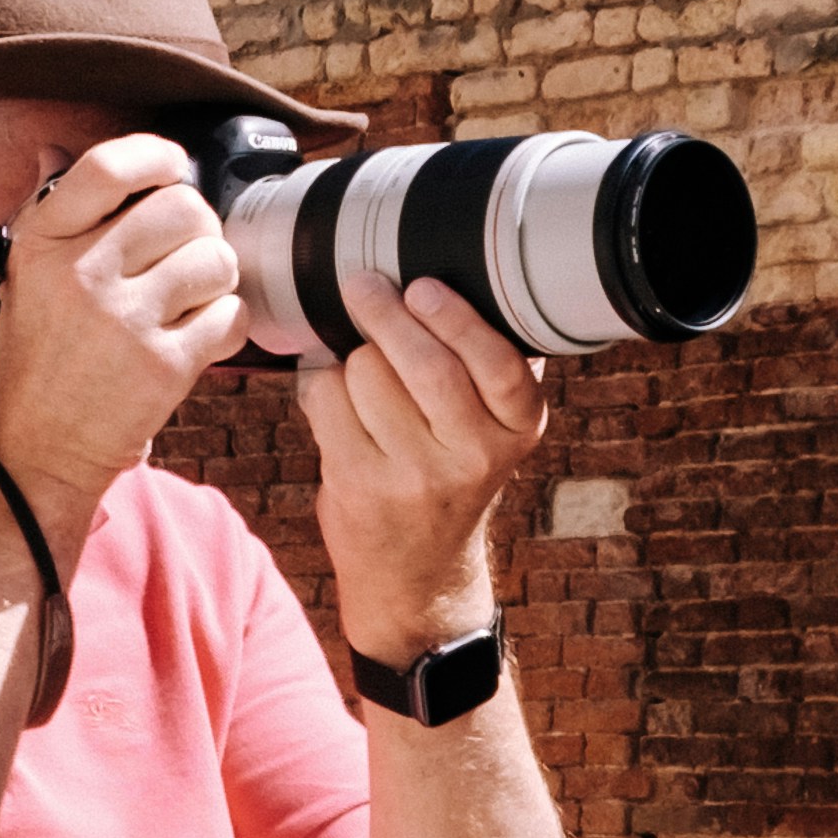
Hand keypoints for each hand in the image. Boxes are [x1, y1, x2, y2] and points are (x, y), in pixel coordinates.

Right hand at [0, 130, 242, 525]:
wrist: (32, 451)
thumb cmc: (29, 360)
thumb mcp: (16, 277)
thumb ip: (45, 214)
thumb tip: (55, 150)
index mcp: (42, 242)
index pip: (109, 167)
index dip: (158, 157)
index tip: (174, 169)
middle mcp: (81, 275)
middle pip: (182, 207)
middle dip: (199, 226)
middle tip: (188, 251)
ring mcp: (124, 322)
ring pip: (216, 258)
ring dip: (217, 275)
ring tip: (193, 298)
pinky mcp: (162, 367)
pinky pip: (230, 316)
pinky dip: (227, 324)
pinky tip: (199, 336)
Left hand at [298, 277, 548, 662]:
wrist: (414, 569)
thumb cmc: (448, 470)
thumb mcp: (491, 427)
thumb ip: (485, 363)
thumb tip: (452, 269)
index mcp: (518, 428)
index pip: (498, 365)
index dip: (457, 319)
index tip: (422, 286)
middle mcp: (474, 457)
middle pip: (424, 363)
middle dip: (385, 313)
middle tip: (364, 287)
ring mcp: (414, 477)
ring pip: (367, 373)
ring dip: (352, 357)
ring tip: (360, 370)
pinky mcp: (359, 486)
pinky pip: (326, 399)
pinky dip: (320, 383)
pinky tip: (332, 395)